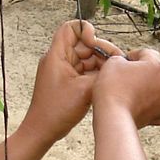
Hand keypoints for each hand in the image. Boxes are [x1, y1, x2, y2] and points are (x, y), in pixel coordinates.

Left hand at [25, 20, 123, 143]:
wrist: (43, 131)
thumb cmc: (56, 111)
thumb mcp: (85, 89)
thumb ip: (102, 73)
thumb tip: (117, 65)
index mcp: (57, 55)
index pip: (70, 28)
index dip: (86, 30)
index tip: (96, 44)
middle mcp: (60, 59)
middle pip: (84, 44)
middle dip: (101, 51)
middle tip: (115, 64)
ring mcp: (65, 70)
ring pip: (88, 58)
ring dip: (101, 64)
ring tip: (111, 76)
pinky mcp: (69, 81)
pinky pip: (86, 70)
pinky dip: (96, 74)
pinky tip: (105, 83)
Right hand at [92, 47, 159, 128]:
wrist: (113, 115)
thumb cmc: (112, 87)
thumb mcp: (113, 63)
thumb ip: (122, 59)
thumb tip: (124, 63)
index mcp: (157, 66)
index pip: (148, 53)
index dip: (135, 55)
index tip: (125, 60)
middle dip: (152, 68)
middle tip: (136, 73)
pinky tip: (158, 106)